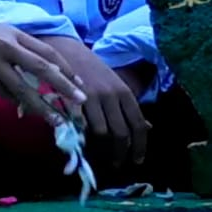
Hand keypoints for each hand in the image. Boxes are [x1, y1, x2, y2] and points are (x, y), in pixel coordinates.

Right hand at [0, 13, 86, 125]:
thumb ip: (17, 49)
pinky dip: (15, 102)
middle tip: (81, 102)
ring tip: (57, 120)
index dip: (67, 69)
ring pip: (23, 88)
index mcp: (14, 34)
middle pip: (42, 68)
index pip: (48, 52)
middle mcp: (6, 46)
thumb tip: (37, 73)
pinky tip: (25, 111)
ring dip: (42, 106)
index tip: (80, 84)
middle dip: (64, 87)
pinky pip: (2, 93)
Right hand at [43, 37, 151, 167]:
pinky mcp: (71, 99)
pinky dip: (84, 139)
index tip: (137, 160)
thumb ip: (128, 106)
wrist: (64, 48)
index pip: (138, 125)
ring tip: (102, 158)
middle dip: (121, 153)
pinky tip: (85, 144)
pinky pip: (81, 126)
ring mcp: (91, 98)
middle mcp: (111, 95)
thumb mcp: (114, 84)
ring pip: (102, 133)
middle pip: (121, 133)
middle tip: (117, 163)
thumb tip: (147, 128)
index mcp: (124, 92)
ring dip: (103, 150)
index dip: (139, 146)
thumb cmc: (91, 69)